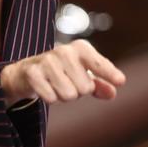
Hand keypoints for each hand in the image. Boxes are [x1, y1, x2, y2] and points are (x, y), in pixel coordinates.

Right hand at [0, 40, 125, 106]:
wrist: (26, 72)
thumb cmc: (62, 73)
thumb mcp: (83, 76)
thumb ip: (100, 84)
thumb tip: (113, 92)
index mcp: (80, 49)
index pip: (98, 63)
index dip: (109, 73)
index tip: (121, 81)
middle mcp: (64, 51)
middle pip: (85, 88)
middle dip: (78, 92)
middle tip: (67, 83)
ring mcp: (47, 60)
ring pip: (69, 94)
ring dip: (63, 96)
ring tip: (56, 85)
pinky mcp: (32, 72)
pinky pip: (51, 97)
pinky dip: (50, 98)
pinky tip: (45, 89)